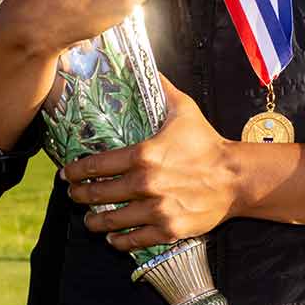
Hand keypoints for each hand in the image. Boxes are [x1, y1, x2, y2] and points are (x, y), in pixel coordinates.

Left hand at [64, 75, 244, 249]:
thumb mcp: (184, 110)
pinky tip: (114, 238)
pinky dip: (120, 241)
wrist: (236, 177)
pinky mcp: (169, 229)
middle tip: (74, 194)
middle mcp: (146, 184)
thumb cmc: (208, 143)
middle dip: (80, 195)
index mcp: (144, 155)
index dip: (76, 171)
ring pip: (112, 221)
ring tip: (90, 219)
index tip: (67, 174)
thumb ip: (161, 88)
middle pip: (99, 194)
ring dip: (95, 221)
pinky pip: (135, 240)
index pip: (97, 165)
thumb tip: (143, 62)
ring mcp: (157, 209)